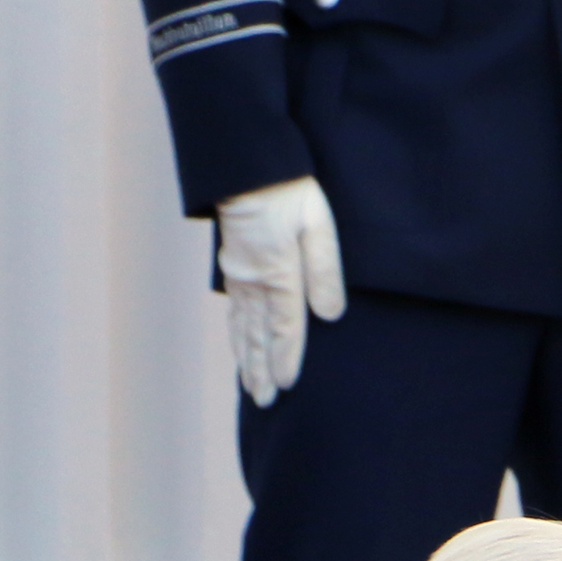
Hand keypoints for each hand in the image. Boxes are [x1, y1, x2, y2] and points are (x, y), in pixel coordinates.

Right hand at [215, 176, 345, 407]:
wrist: (244, 159)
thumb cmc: (287, 187)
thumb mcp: (317, 224)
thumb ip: (324, 271)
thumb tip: (329, 315)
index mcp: (278, 273)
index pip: (285, 327)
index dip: (287, 359)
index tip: (288, 386)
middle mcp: (253, 280)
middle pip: (258, 336)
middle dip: (261, 370)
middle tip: (264, 401)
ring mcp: (239, 273)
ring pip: (242, 326)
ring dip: (246, 358)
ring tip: (250, 385)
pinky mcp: (232, 265)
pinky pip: (234, 310)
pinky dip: (236, 333)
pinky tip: (238, 345)